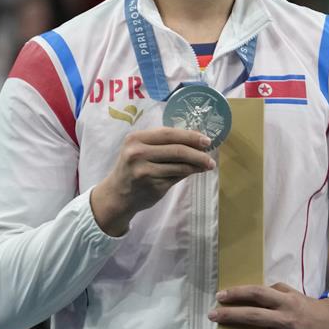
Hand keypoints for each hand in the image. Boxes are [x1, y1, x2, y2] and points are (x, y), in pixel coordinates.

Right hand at [90, 128, 214, 235]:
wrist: (117, 195)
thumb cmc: (133, 167)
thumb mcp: (140, 149)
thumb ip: (163, 143)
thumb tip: (196, 141)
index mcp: (136, 139)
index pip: (168, 134)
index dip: (190, 136)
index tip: (206, 140)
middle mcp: (138, 153)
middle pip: (177, 150)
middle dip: (198, 152)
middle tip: (210, 155)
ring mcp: (145, 171)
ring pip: (180, 165)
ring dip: (197, 165)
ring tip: (207, 164)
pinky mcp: (153, 186)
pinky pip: (177, 177)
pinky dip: (189, 173)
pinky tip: (195, 172)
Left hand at [209, 283, 328, 328]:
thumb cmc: (306, 306)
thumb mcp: (292, 292)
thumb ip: (273, 290)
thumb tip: (250, 292)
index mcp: (285, 301)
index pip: (257, 294)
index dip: (238, 293)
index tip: (220, 296)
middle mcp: (285, 319)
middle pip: (254, 316)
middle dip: (230, 315)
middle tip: (212, 316)